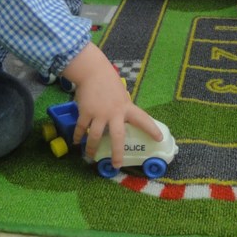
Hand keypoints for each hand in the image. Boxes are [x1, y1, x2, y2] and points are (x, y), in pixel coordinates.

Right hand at [60, 43, 161, 167]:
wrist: (92, 72)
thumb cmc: (109, 83)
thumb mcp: (121, 96)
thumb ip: (122, 110)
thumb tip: (123, 122)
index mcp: (126, 108)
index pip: (142, 119)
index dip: (151, 129)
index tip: (159, 138)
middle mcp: (114, 113)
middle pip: (117, 137)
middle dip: (117, 152)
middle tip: (117, 165)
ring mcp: (99, 113)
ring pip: (96, 136)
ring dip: (92, 148)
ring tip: (90, 157)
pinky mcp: (85, 112)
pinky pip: (81, 128)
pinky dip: (78, 136)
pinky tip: (77, 142)